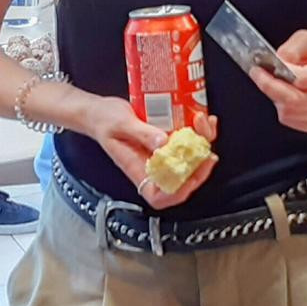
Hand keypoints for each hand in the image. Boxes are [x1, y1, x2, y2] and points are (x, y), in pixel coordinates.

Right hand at [86, 98, 219, 210]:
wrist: (99, 110)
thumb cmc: (104, 121)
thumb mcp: (121, 124)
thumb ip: (142, 134)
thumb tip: (164, 144)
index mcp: (138, 170)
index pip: (159, 195)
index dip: (178, 192)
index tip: (192, 176)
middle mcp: (153, 164)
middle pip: (181, 178)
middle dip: (199, 166)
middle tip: (207, 151)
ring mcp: (161, 152)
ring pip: (188, 158)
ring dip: (202, 143)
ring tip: (204, 124)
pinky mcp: (166, 138)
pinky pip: (187, 141)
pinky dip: (198, 131)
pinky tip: (200, 117)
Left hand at [250, 30, 306, 134]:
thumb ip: (292, 49)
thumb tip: (279, 63)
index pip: (302, 80)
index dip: (277, 75)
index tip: (259, 69)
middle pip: (294, 101)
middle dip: (270, 88)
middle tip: (259, 76)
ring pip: (290, 113)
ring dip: (276, 98)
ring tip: (278, 84)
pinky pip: (291, 122)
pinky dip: (283, 109)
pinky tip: (287, 96)